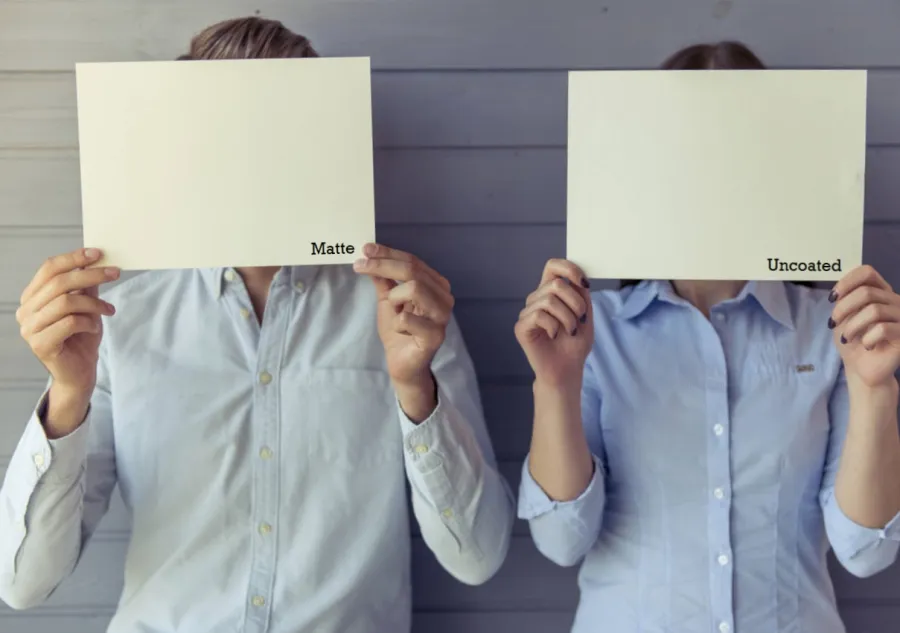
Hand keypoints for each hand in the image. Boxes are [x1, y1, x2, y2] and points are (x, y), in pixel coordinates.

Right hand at [16, 248, 118, 398]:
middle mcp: (25, 311)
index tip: (98, 253)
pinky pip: (70, 323)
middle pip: (59, 283)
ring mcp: (29, 329)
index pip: (49, 269)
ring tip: (109, 310)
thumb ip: (85, 285)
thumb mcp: (86, 306)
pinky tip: (95, 329)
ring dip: (94, 303)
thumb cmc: (81, 338)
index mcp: (32, 297)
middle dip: (91, 275)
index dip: (73, 258)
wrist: (79, 373)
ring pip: (65, 302)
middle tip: (115, 273)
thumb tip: (96, 260)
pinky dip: (88, 322)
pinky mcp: (41, 344)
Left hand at [354, 243, 452, 418]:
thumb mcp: (387, 300)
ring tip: (393, 309)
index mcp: (435, 285)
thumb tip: (370, 255)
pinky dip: (396, 322)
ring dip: (394, 297)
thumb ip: (383, 279)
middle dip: (383, 265)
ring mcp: (442, 317)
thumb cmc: (399, 332)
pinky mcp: (435, 336)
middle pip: (413, 270)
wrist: (402, 364)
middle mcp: (443, 298)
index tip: (365, 249)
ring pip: (415, 288)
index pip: (412, 261)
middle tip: (360, 265)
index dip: (387, 253)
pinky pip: (407, 318)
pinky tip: (400, 329)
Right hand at [515, 259, 592, 386]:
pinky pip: (539, 315)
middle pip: (556, 284)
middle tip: (581, 320)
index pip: (553, 266)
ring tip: (570, 332)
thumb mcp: (585, 314)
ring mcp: (527, 312)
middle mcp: (537, 299)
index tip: (584, 283)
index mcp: (551, 292)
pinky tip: (554, 336)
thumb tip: (577, 276)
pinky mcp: (521, 327)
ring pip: (549, 300)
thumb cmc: (575, 345)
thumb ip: (581, 294)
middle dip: (576, 302)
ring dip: (567, 318)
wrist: (567, 370)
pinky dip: (553, 326)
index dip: (569, 268)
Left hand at [829, 265, 899, 389]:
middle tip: (834, 324)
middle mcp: (894, 300)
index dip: (847, 281)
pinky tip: (867, 345)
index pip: (868, 272)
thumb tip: (841, 289)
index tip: (832, 298)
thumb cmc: (853, 340)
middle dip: (843, 309)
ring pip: (874, 311)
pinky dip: (867, 338)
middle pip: (866, 292)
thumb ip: (844, 299)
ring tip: (847, 338)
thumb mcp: (844, 317)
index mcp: (880, 292)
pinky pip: (883, 329)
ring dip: (853, 326)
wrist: (862, 368)